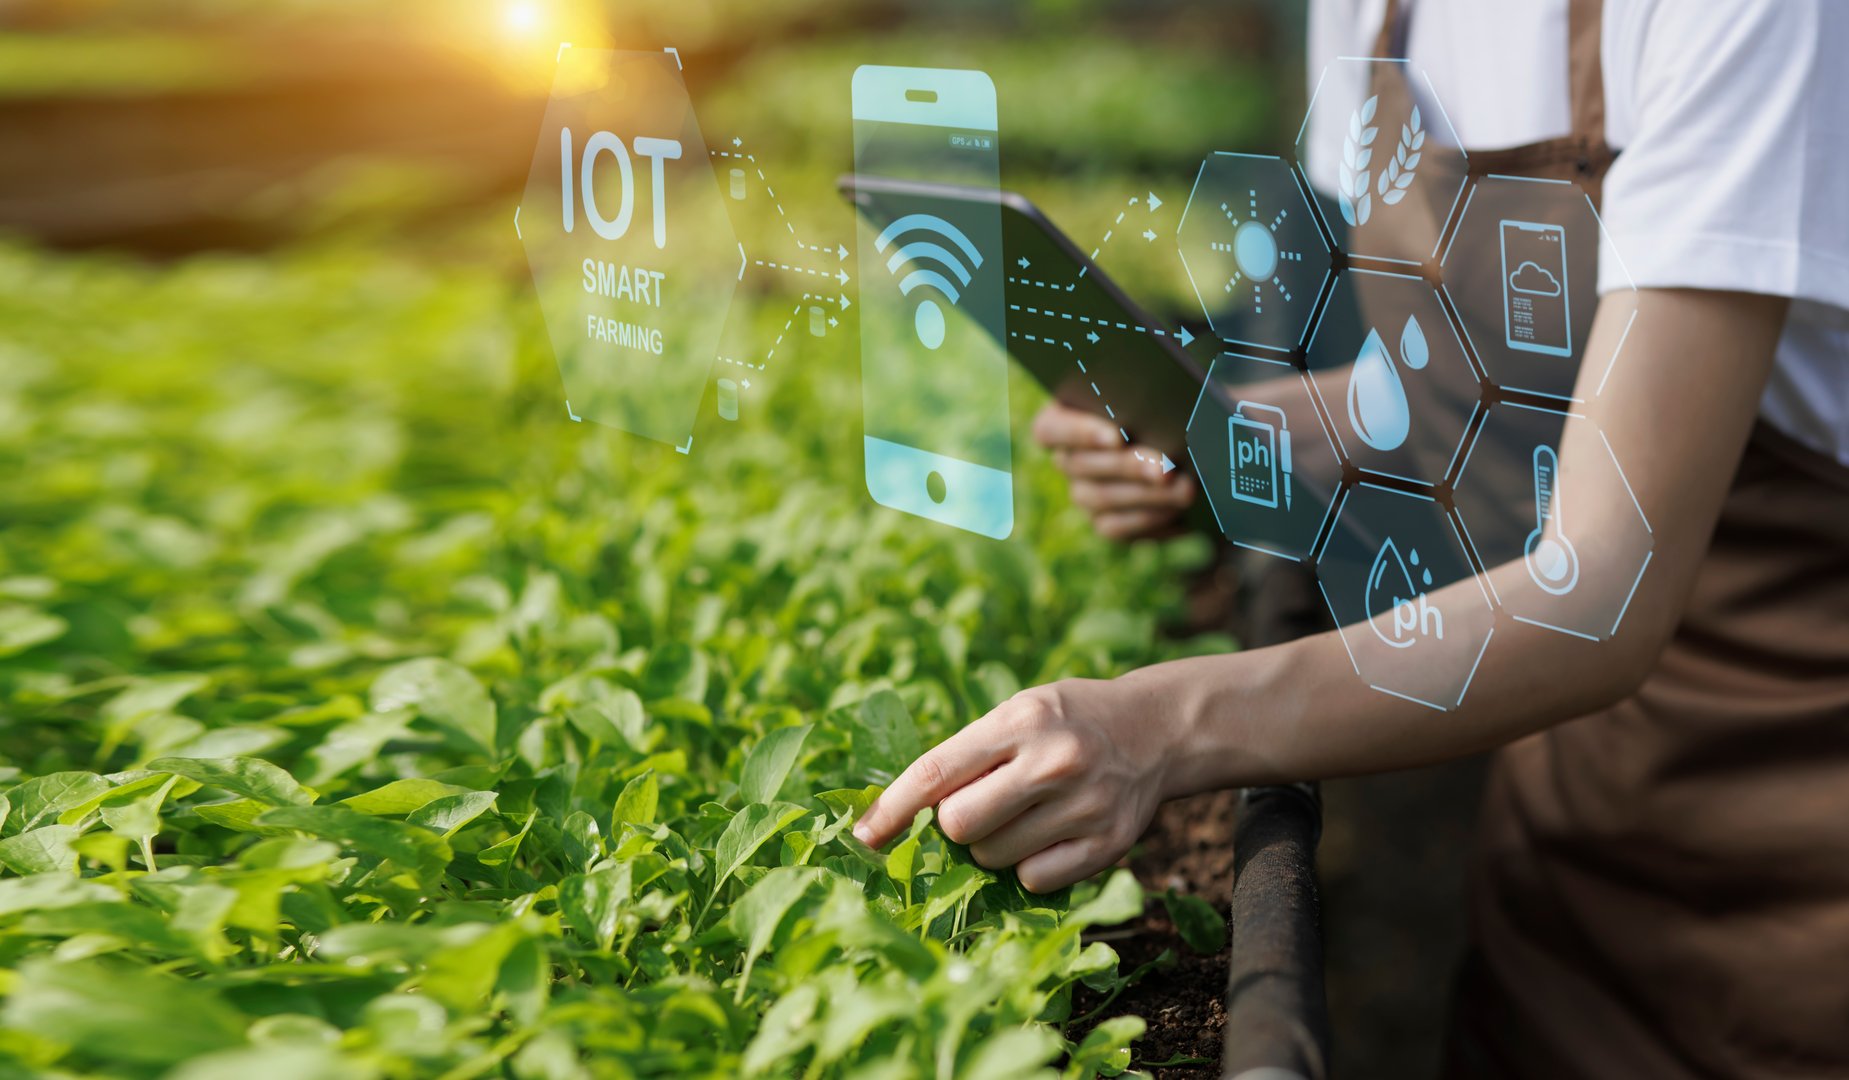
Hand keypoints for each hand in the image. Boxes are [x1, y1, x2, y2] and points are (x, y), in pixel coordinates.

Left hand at [852, 678, 1186, 892]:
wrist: (1157, 730)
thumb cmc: (1067, 721)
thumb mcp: (1019, 711)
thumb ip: (967, 754)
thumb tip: (894, 814)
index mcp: (1022, 720)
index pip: (937, 772)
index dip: (891, 809)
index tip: (862, 836)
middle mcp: (1054, 762)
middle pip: (958, 826)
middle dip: (954, 826)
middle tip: (978, 808)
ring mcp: (1085, 805)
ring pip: (992, 858)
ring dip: (991, 847)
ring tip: (1021, 817)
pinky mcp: (1108, 844)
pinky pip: (1033, 880)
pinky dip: (1029, 867)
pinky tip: (1049, 837)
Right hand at [1033, 402, 1195, 541]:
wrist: (1195, 448)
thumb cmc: (1172, 408)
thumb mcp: (1161, 398)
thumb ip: (1149, 401)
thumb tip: (1159, 416)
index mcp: (1067, 416)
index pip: (1050, 429)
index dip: (1079, 433)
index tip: (1116, 437)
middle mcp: (1069, 458)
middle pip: (1081, 465)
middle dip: (1128, 466)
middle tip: (1165, 468)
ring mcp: (1083, 493)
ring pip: (1101, 497)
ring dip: (1147, 494)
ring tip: (1185, 490)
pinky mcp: (1105, 522)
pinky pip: (1117, 527)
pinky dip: (1150, 518)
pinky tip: (1179, 510)